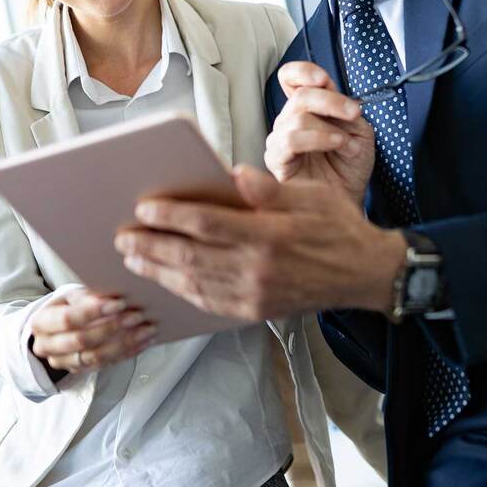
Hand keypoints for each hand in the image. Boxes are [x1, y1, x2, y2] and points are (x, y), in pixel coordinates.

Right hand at [29, 290, 156, 373]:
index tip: (120, 303)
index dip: (94, 312)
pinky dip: (127, 352)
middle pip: (82, 340)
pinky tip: (144, 341)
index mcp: (41, 322)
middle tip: (138, 316)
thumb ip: (89, 296)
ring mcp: (63, 362)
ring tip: (147, 329)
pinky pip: (106, 365)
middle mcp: (47, 346)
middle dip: (112, 328)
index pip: (67, 319)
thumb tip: (116, 294)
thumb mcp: (73, 295)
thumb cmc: (69, 305)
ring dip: (125, 343)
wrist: (58, 327)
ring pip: (96, 357)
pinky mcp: (79, 371)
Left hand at [113, 165, 406, 321]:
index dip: (171, 215)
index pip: (207, 224)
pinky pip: (209, 303)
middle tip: (122, 237)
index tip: (143, 207)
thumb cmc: (336, 227)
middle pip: (190, 257)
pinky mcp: (256, 310)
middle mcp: (259, 269)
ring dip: (158, 272)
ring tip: (132, 259)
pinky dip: (182, 292)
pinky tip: (165, 281)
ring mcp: (255, 294)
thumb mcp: (309, 195)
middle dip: (150, 247)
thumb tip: (232, 175)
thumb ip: (267, 189)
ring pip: (193, 283)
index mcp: (270, 234)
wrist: (365, 274)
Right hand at [264, 62, 374, 204]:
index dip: (303, 72)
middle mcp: (289, 120)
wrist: (350, 198)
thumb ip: (343, 106)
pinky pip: (290, 141)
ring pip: (297, 117)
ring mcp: (280, 140)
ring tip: (348, 144)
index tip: (323, 79)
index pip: (290, 77)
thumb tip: (329, 89)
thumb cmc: (350, 166)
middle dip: (331, 100)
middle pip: (300, 95)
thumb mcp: (357, 129)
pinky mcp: (276, 161)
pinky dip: (318, 139)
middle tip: (353, 113)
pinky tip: (337, 145)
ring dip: (330, 128)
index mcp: (307, 108)